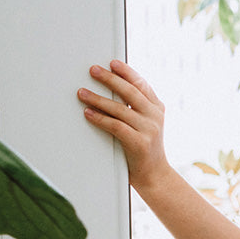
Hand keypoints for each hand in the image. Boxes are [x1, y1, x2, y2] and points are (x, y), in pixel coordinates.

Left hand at [78, 59, 170, 190]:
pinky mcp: (139, 143)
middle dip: (110, 79)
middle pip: (130, 92)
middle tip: (93, 70)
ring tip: (82, 93)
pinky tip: (88, 113)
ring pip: (120, 109)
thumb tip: (115, 88)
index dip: (127, 72)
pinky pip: (116, 126)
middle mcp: (155, 116)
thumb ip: (137, 108)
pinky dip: (100, 118)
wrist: (155, 175)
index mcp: (157, 108)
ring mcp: (149, 130)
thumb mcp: (147, 124)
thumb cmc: (145, 149)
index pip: (142, 84)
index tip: (112, 63)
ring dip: (98, 99)